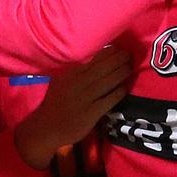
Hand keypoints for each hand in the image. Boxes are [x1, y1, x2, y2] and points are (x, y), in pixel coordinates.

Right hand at [15, 48, 129, 169]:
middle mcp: (78, 83)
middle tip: (129, 54)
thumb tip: (96, 59)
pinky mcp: (90, 113)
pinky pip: (108, 100)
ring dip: (121, 72)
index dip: (109, 52)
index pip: (93, 59)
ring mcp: (85, 98)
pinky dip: (118, 93)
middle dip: (118, 59)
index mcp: (71, 74)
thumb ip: (76, 71)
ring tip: (130, 67)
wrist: (46, 128)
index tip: (120, 48)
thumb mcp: (62, 81)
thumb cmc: (55, 103)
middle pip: (103, 67)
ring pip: (107, 82)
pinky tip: (124, 88)